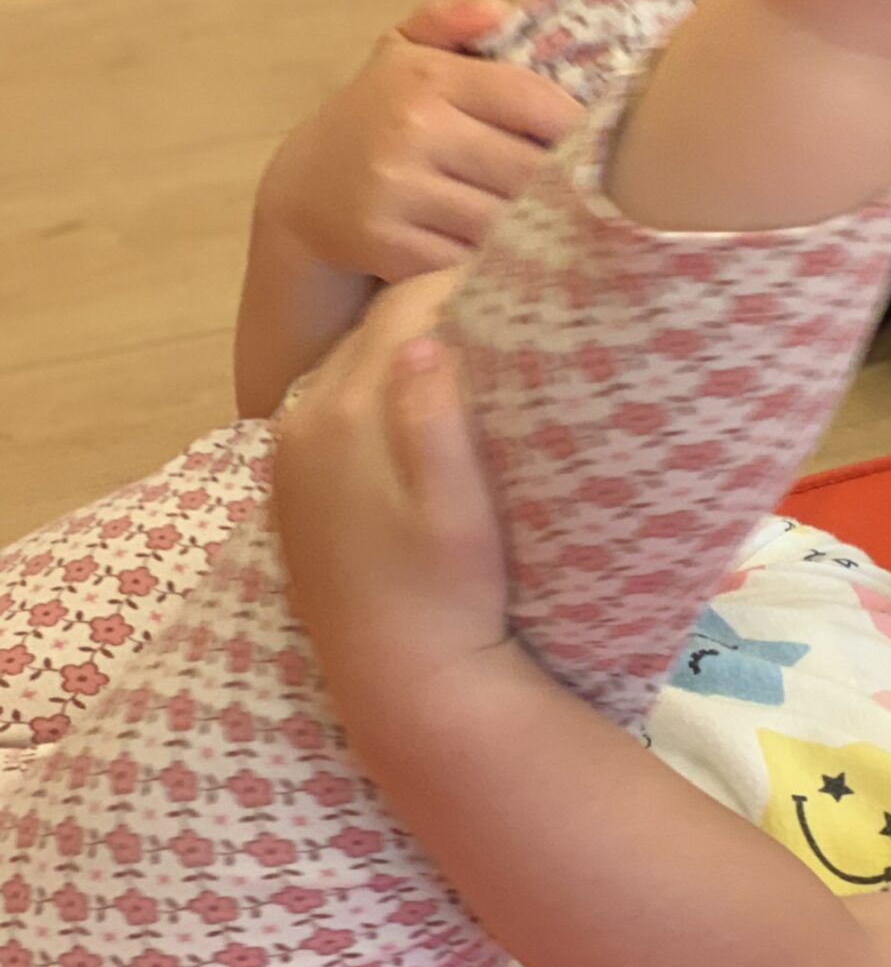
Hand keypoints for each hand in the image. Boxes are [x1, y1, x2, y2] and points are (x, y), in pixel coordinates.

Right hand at [257, 0, 583, 281]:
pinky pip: (475, 261)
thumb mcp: (404, 54)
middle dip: (564, 186)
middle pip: (531, 169)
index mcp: (427, 77)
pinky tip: (509, 254)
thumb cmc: (379, 117)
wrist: (304, 191)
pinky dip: (500, 262)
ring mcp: (399, 191)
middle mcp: (412, 130)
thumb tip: (502, 11)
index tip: (601, 146)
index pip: (533, 101)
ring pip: (509, 220)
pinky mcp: (393, 248)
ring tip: (555, 226)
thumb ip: (449, 21)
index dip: (579, 128)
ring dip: (538, 228)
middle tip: (589, 197)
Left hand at [271, 271, 512, 719]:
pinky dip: (381, 393)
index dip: (463, 284)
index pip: (402, 309)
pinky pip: (337, 409)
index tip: (523, 281)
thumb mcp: (457, 515)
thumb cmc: (451, 601)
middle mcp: (303, 423)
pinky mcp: (296, 488)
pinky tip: (426, 412)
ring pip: (353, 367)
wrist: (404, 685)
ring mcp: (292, 457)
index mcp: (344, 416)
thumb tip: (429, 338)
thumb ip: (435, 422)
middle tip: (509, 309)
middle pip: (372, 330)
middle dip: (438, 311)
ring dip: (409, 350)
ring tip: (477, 353)